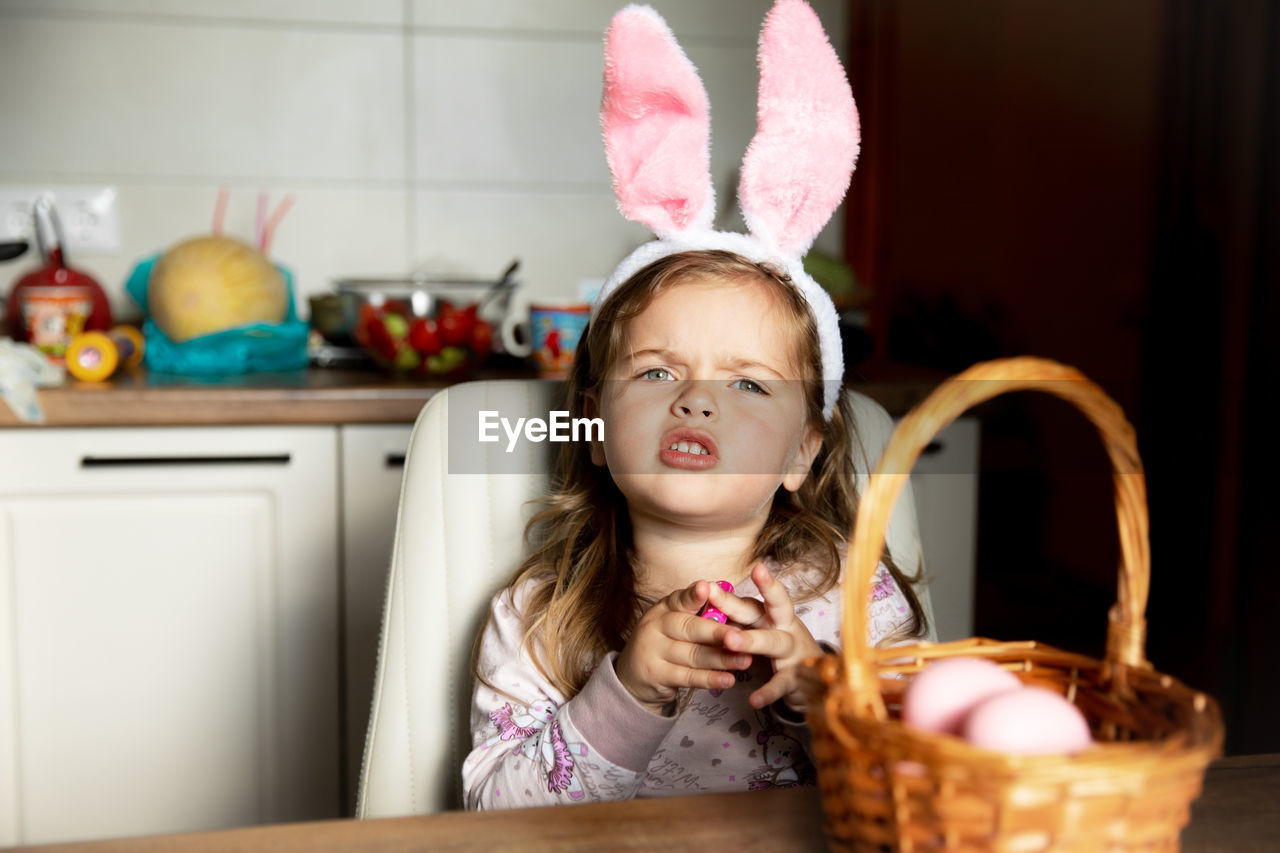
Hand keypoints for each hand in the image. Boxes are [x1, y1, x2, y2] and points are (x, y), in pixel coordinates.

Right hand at [615, 580, 752, 714]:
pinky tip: (728, 680)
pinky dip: (710, 679)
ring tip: (745, 661)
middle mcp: (655, 626)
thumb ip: (698, 614)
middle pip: (689, 628)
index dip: (694, 595)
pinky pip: (687, 677)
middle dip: (717, 632)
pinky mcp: (655, 675)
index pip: (680, 599)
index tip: (707, 588)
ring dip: (721, 659)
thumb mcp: (674, 623)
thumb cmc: (666, 643)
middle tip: (741, 636)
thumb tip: (732, 605)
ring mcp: (653, 651)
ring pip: (692, 654)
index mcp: (664, 608)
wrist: (633, 675)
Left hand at [707, 563, 822, 712]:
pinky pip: (781, 683)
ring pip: (774, 642)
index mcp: (773, 614)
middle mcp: (785, 627)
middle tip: (715, 592)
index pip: (759, 594)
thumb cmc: (780, 646)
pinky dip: (768, 691)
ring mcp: (793, 651)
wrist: (819, 678)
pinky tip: (754, 700)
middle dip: (742, 600)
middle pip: (770, 609)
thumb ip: (740, 620)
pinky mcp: (796, 678)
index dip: (757, 582)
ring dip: (752, 640)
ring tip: (730, 641)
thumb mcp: (762, 629)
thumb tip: (704, 603)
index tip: (754, 566)